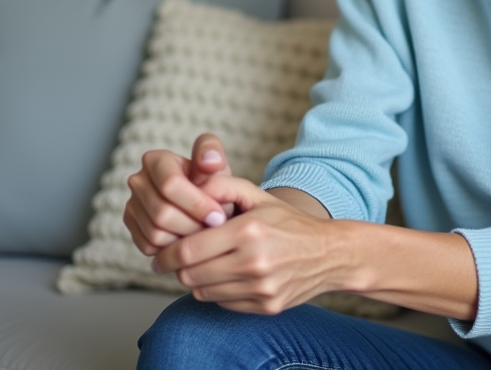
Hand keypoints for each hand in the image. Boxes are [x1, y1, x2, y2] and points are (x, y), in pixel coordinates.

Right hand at [123, 133, 234, 256]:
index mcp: (156, 160)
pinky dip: (171, 249)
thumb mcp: (217, 167)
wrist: (202, 205)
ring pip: (155, 233)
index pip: (170, 185)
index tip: (218, 217)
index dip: (197, 204)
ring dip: (184, 239)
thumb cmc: (211, 184)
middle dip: (192, 225)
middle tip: (212, 231)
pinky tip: (188, 240)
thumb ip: (214, 156)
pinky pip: (149, 246)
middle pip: (161, 212)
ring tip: (203, 235)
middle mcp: (138, 180)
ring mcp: (132, 204)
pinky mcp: (131, 226)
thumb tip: (209, 161)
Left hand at [151, 174, 347, 314]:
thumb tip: (192, 185)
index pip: (189, 251)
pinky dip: (217, 293)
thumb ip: (225, 185)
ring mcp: (261, 288)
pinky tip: (225, 277)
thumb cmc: (289, 223)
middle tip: (176, 261)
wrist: (330, 254)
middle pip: (191, 275)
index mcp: (248, 231)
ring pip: (203, 293)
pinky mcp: (266, 306)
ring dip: (195, 281)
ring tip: (202, 267)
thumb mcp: (259, 196)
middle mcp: (254, 262)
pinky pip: (223, 304)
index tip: (160, 254)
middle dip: (177, 269)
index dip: (166, 255)